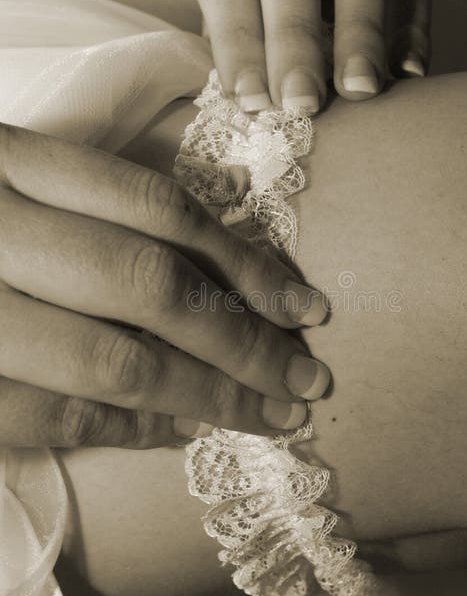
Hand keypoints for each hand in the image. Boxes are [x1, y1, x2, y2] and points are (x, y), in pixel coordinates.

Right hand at [0, 124, 330, 448]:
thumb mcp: (18, 180)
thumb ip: (99, 200)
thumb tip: (233, 228)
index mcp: (11, 163)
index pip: (158, 208)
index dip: (246, 263)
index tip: (308, 308)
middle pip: (152, 286)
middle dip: (246, 343)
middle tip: (308, 382)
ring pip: (116, 362)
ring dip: (208, 396)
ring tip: (268, 416)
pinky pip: (57, 419)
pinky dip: (130, 429)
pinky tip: (180, 432)